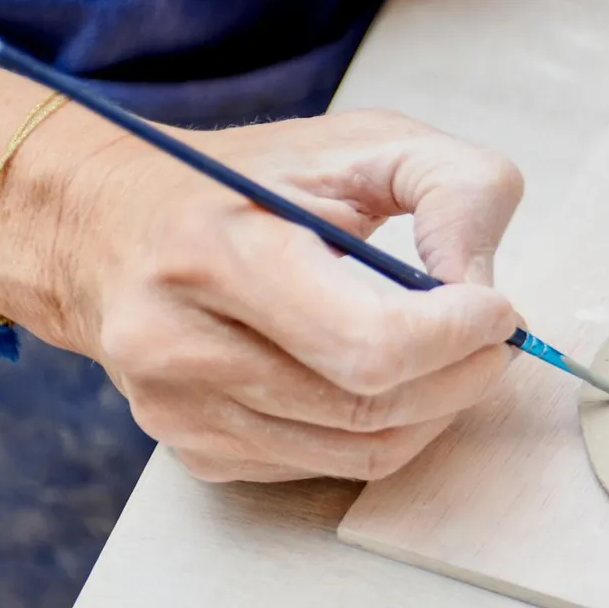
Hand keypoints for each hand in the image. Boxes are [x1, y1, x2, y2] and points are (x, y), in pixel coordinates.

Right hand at [32, 110, 524, 482]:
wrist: (111, 224)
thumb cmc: (248, 180)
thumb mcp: (362, 141)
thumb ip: (450, 189)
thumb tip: (482, 283)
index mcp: (216, 253)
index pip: (368, 343)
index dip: (457, 335)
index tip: (497, 308)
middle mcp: (180, 344)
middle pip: (372, 406)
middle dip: (463, 373)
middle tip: (496, 336)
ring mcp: (181, 410)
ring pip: (361, 450)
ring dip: (437, 407)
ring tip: (457, 355)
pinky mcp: (196, 450)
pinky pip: (329, 466)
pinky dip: (387, 429)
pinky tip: (391, 377)